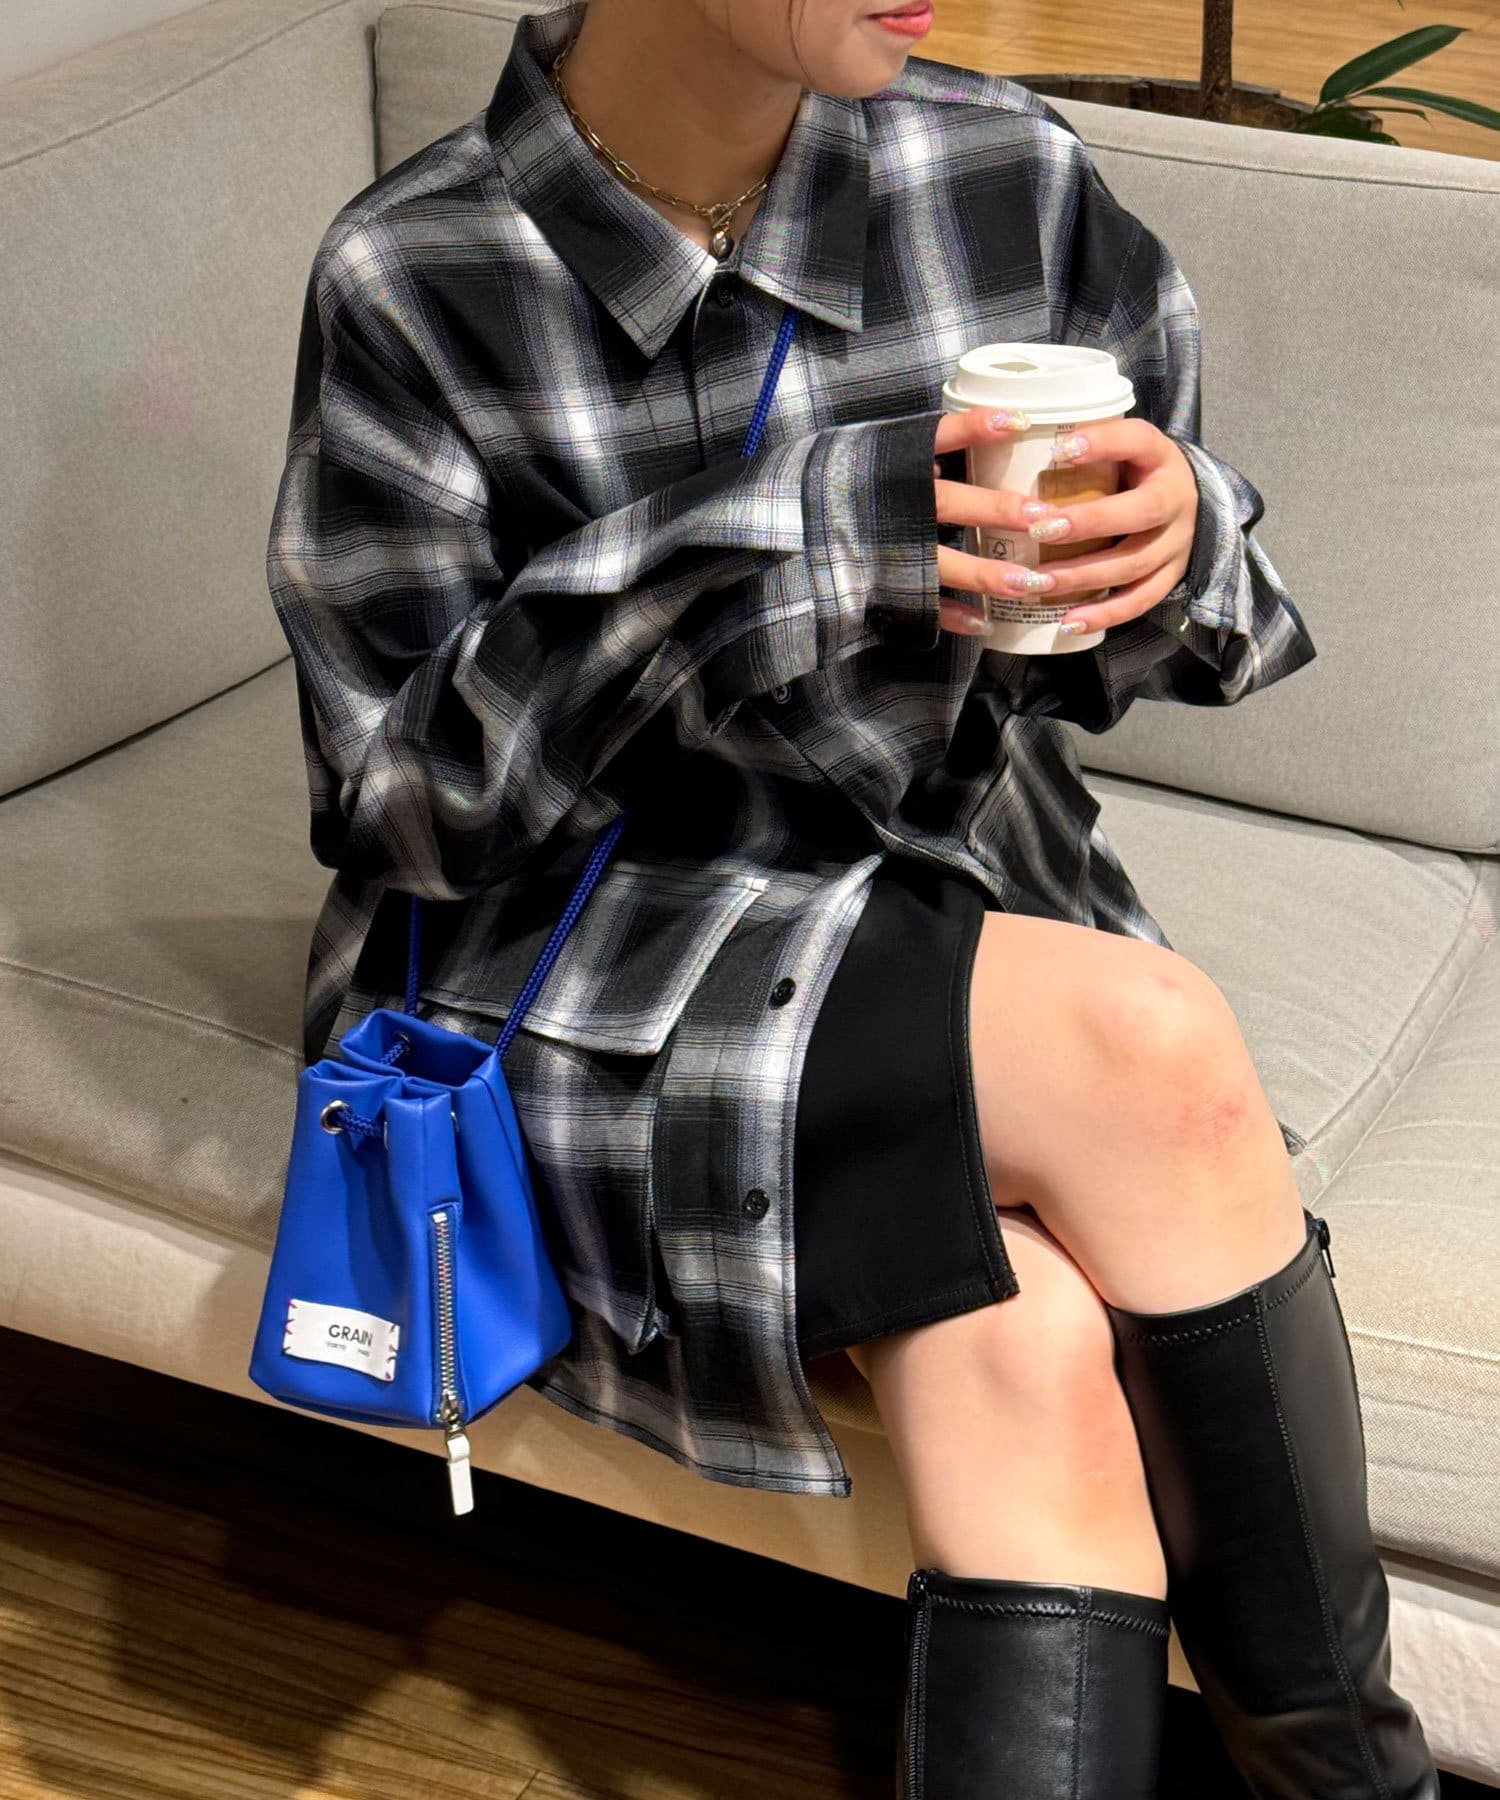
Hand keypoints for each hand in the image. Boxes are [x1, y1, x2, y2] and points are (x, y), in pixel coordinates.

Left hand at [930, 411, 1197, 636]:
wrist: (1184, 500)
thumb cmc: (1133, 470)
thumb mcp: (1120, 447)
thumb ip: (1087, 442)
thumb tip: (1020, 431)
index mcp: (1161, 456)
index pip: (1138, 441)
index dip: (1102, 442)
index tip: (1059, 448)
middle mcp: (1177, 500)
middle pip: (1140, 512)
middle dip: (1088, 523)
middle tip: (1040, 530)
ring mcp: (1177, 543)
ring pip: (1134, 564)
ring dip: (1084, 575)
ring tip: (1039, 583)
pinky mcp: (1171, 577)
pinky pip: (1139, 601)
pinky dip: (1104, 614)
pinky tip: (1068, 622)